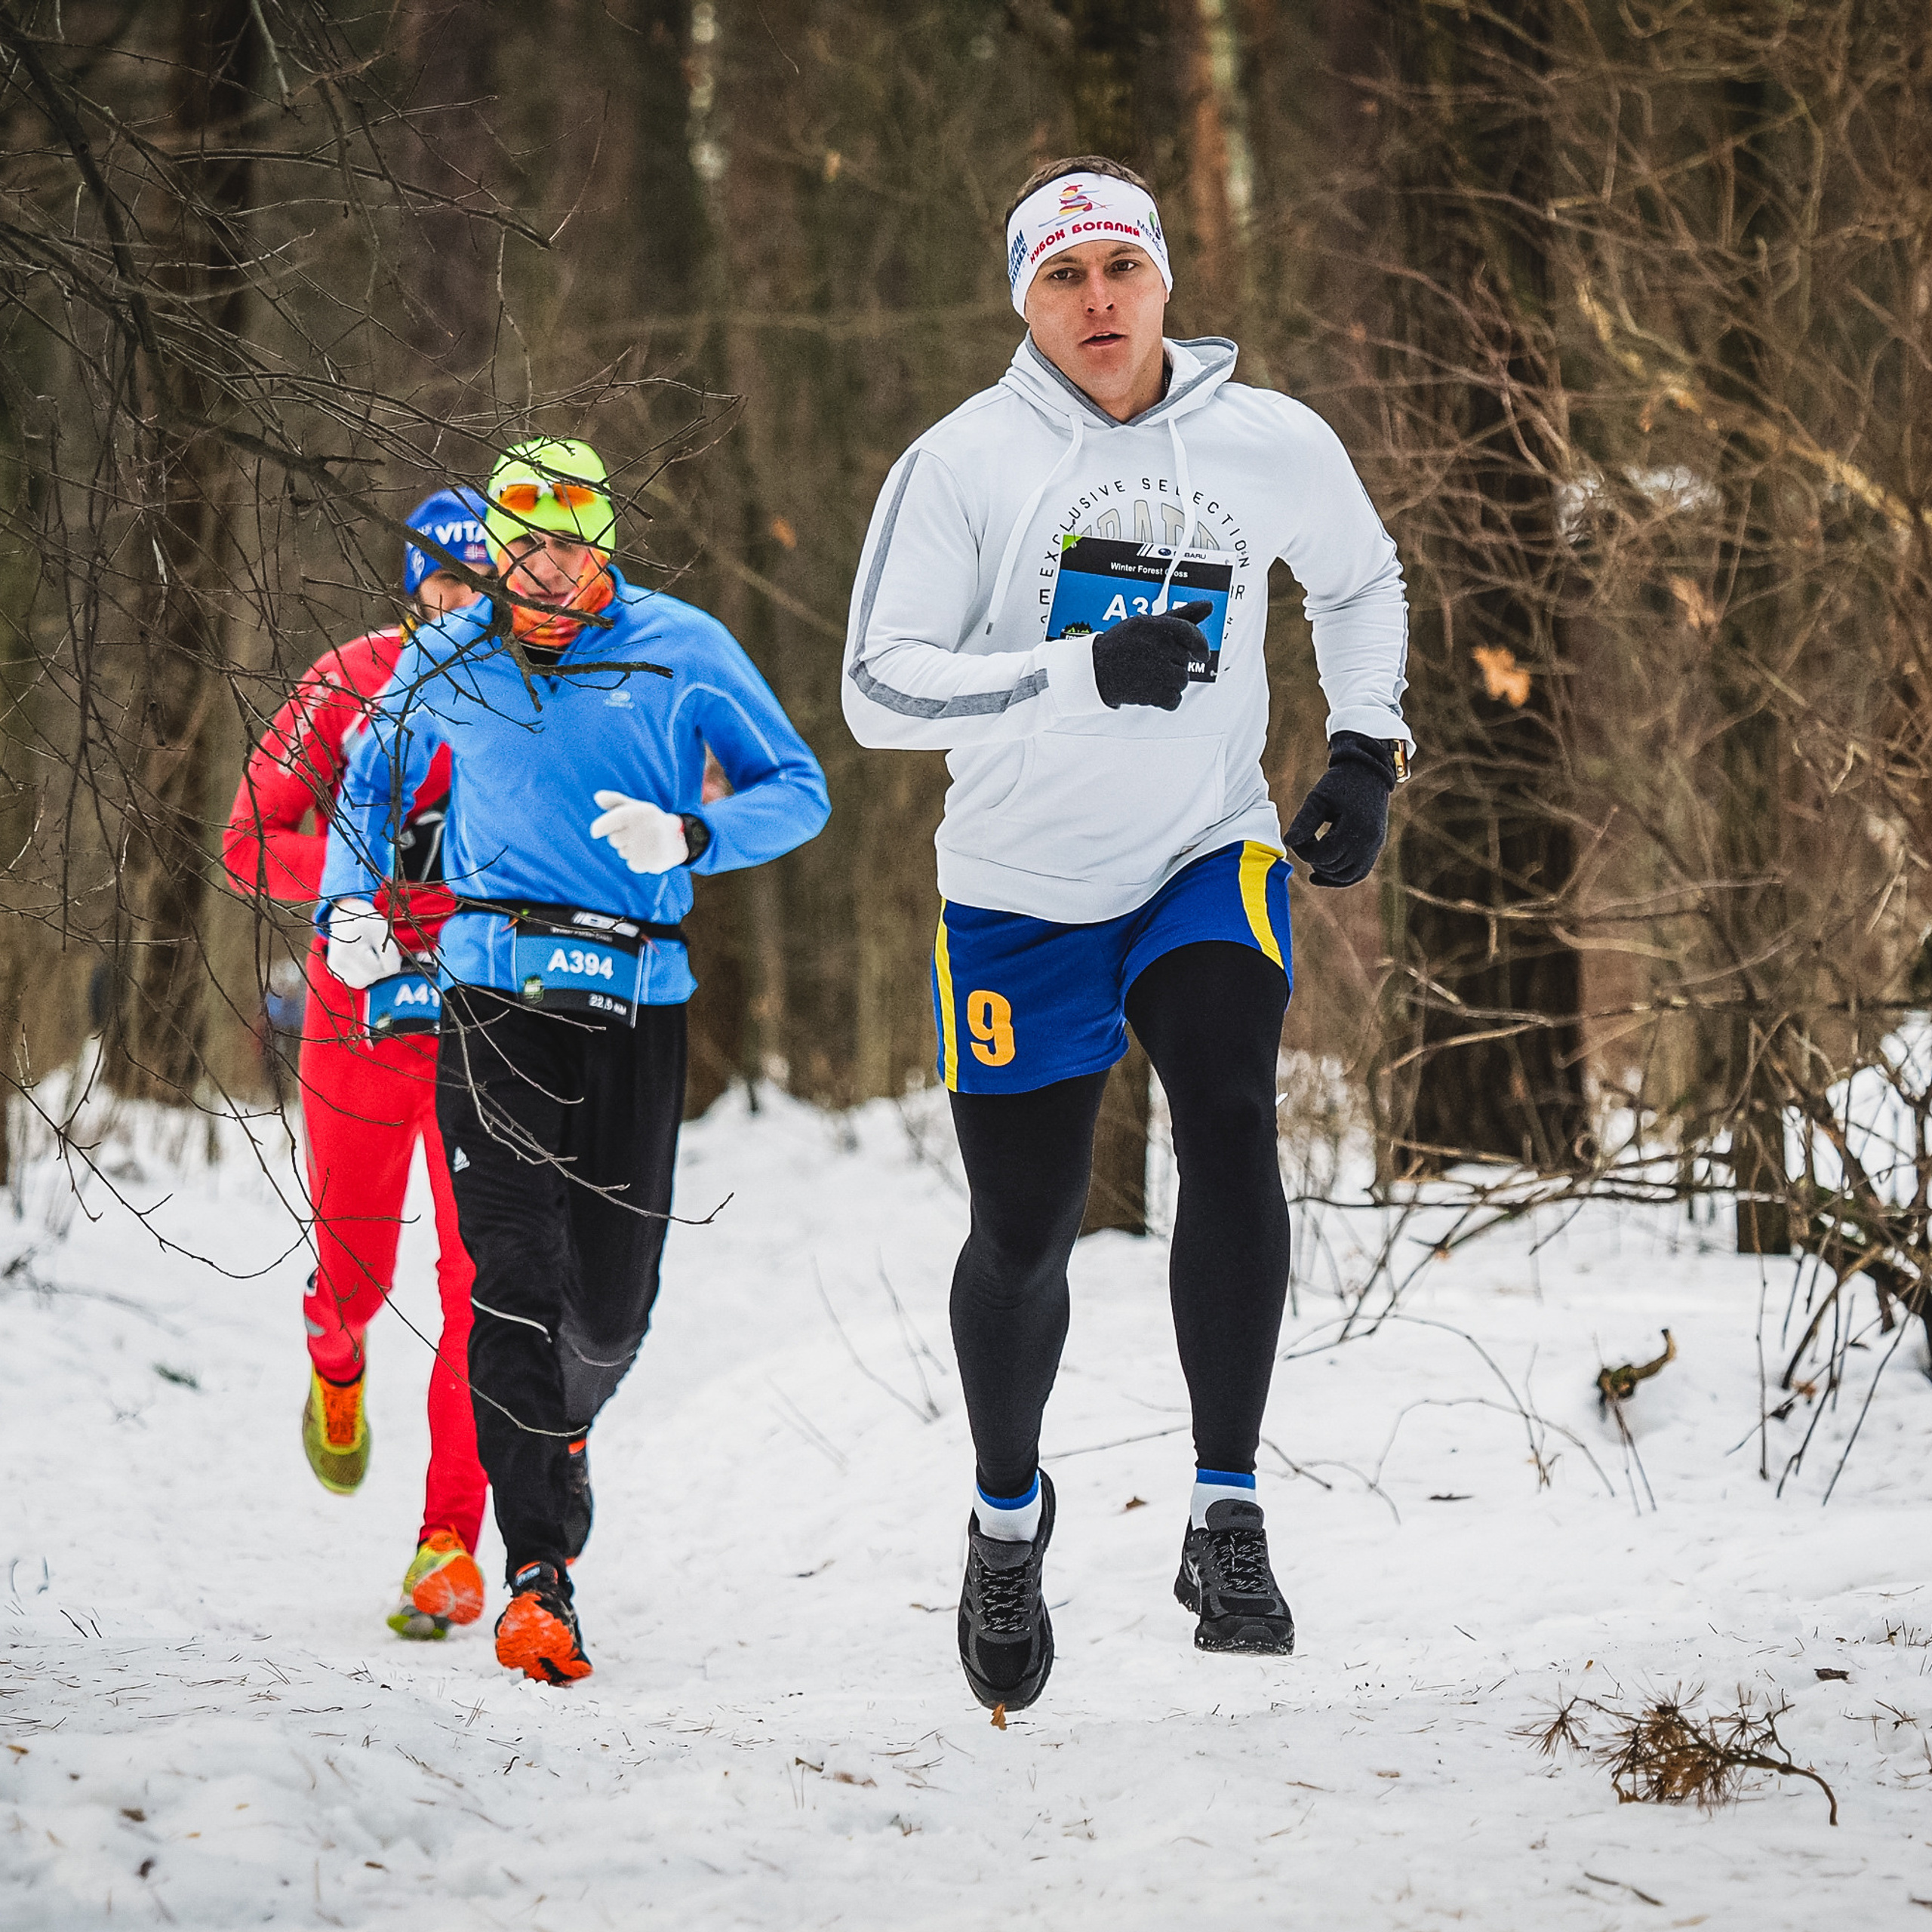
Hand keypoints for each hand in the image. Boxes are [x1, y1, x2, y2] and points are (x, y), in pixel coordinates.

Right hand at [326, 897, 401, 989]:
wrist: (346, 919)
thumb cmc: (367, 924)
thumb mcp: (383, 933)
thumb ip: (391, 954)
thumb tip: (392, 972)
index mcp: (348, 950)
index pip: (378, 969)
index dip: (388, 961)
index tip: (385, 945)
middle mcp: (338, 962)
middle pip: (372, 977)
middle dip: (382, 966)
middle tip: (378, 948)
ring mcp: (335, 968)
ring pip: (365, 982)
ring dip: (374, 971)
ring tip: (369, 952)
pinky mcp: (336, 972)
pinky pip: (358, 981)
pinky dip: (365, 972)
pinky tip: (363, 958)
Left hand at [589, 790, 688, 872]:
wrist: (680, 838)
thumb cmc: (651, 821)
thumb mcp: (636, 807)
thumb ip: (615, 801)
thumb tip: (597, 796)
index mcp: (637, 813)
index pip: (608, 823)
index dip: (599, 828)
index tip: (595, 832)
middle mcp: (643, 829)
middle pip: (614, 840)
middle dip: (621, 838)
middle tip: (637, 834)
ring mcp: (647, 847)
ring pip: (623, 852)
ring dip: (630, 850)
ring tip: (646, 843)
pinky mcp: (651, 862)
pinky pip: (632, 864)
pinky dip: (638, 861)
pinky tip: (649, 853)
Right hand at [1091, 600, 1213, 709]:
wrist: (1095, 670)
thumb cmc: (1121, 645)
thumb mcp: (1149, 623)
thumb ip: (1182, 616)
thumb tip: (1207, 605)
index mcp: (1157, 626)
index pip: (1191, 634)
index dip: (1201, 645)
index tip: (1202, 653)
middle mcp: (1159, 646)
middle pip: (1186, 660)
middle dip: (1174, 663)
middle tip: (1151, 662)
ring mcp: (1158, 671)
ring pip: (1182, 680)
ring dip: (1170, 682)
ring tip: (1149, 675)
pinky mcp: (1155, 693)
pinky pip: (1174, 699)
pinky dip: (1165, 699)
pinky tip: (1150, 689)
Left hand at [1284, 732, 1397, 886]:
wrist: (1368, 773)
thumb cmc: (1340, 783)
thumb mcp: (1318, 798)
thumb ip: (1304, 821)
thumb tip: (1288, 843)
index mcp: (1355, 828)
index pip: (1323, 856)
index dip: (1304, 851)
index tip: (1297, 837)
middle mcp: (1369, 842)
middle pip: (1333, 868)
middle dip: (1314, 859)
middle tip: (1304, 841)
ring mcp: (1375, 847)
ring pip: (1347, 877)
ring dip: (1326, 872)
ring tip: (1313, 857)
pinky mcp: (1376, 849)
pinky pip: (1358, 874)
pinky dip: (1340, 878)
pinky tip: (1319, 876)